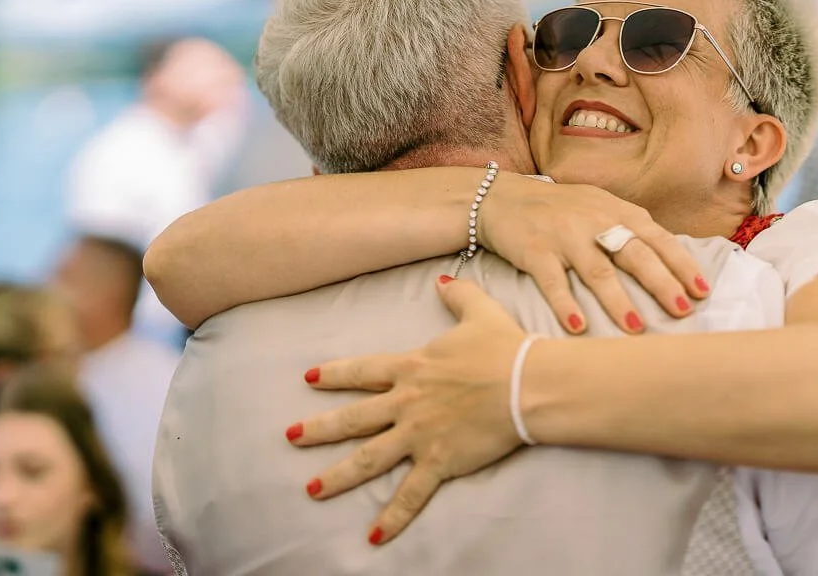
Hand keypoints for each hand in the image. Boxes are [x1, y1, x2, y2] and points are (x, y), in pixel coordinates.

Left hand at [288, 276, 528, 545]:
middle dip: (318, 428)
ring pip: (368, 458)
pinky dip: (392, 519)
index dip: (334, 373)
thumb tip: (442, 280)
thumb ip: (457, 295)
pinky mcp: (439, 461)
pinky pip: (410, 495)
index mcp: (412, 367)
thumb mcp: (479, 312)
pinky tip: (373, 538)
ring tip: (312, 489)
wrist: (527, 383)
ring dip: (338, 476)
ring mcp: (419, 434)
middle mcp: (406, 402)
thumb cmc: (505, 348)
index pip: (362, 370)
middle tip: (290, 436)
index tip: (309, 377)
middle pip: (353, 417)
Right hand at [477, 174, 709, 334]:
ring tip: (637, 327)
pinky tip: (579, 327)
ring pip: (598, 271)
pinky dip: (566, 304)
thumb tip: (672, 262)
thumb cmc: (561, 209)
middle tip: (683, 310)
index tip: (702, 291)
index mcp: (617, 212)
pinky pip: (553, 281)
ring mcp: (564, 236)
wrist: (503, 198)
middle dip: (661, 283)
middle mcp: (595, 222)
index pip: (658, 239)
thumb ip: (631, 230)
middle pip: (634, 254)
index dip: (682, 264)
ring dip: (618, 300)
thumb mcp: (600, 207)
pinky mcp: (535, 251)